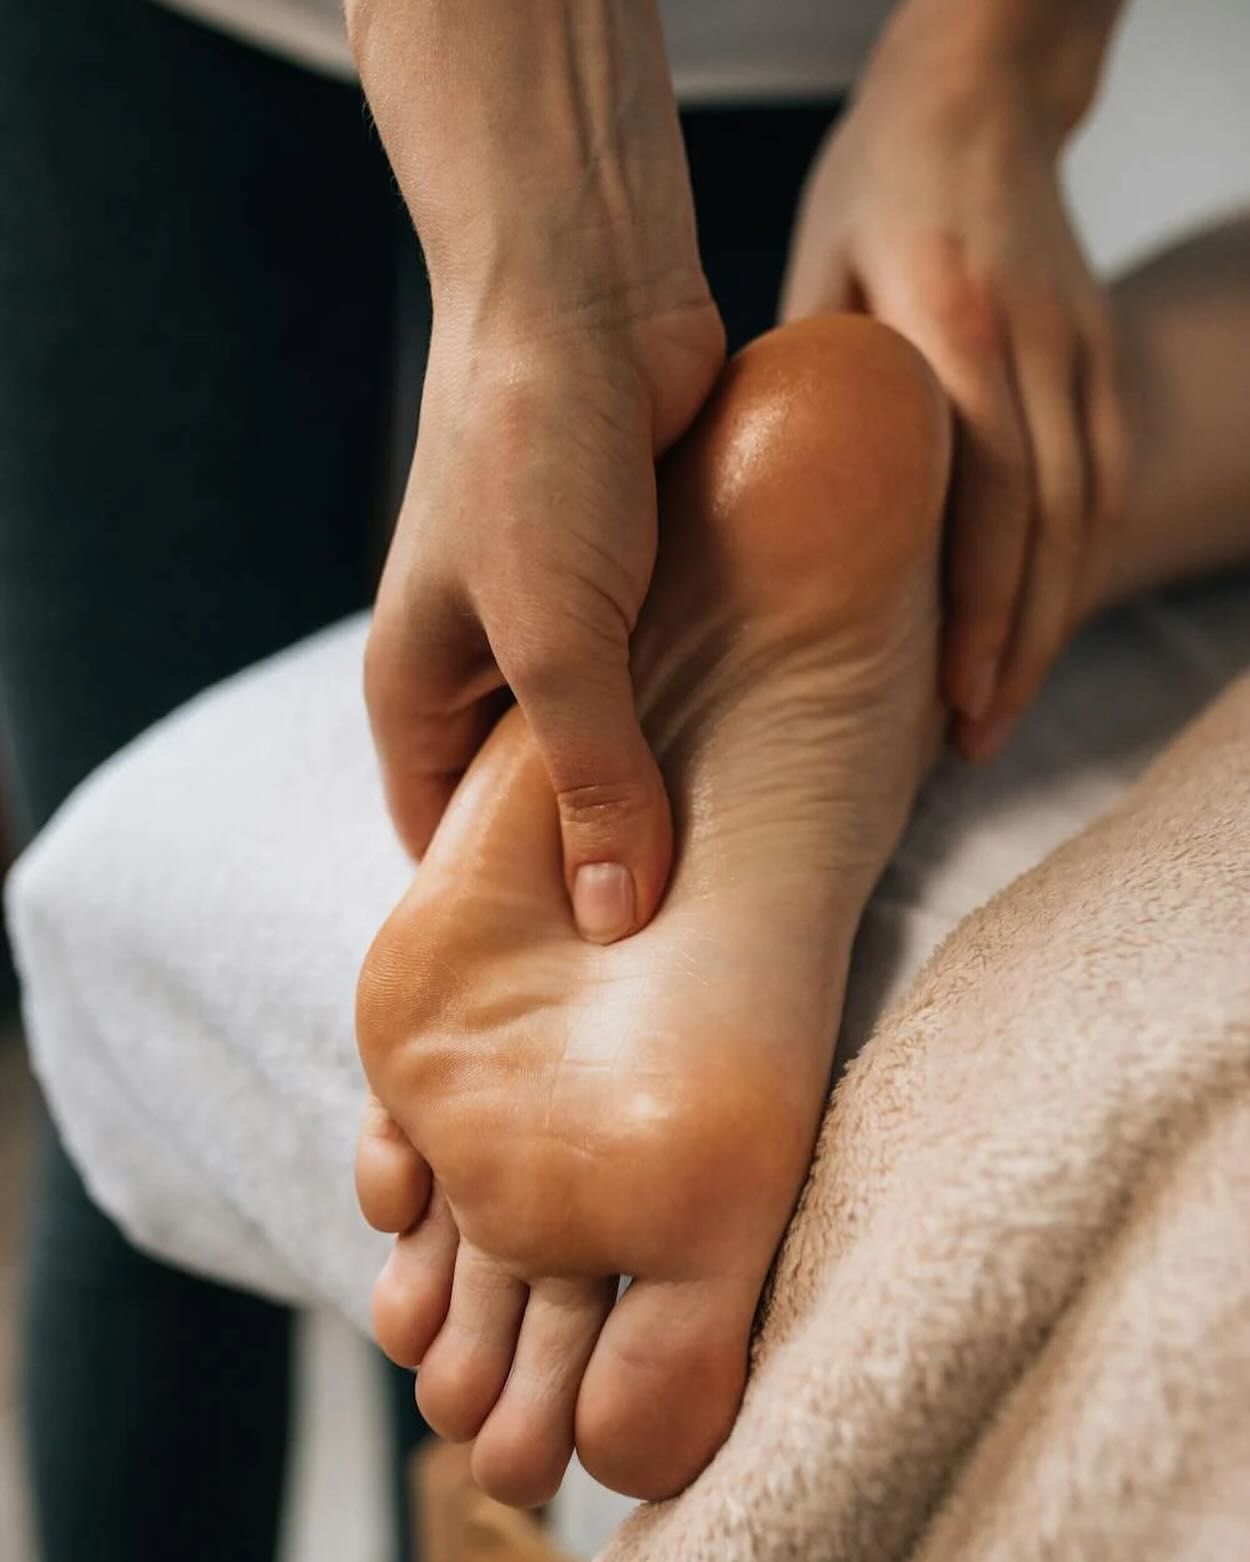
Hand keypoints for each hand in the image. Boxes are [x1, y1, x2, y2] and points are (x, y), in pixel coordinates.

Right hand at [365, 297, 724, 941]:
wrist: (590, 290)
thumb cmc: (529, 454)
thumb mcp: (553, 638)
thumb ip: (590, 775)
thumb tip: (621, 913)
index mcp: (417, 692)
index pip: (445, 843)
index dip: (506, 913)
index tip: (588, 983)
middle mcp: (484, 669)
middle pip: (537, 802)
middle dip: (601, 861)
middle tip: (686, 945)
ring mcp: (562, 626)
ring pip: (612, 742)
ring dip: (667, 788)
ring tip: (742, 875)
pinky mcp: (636, 586)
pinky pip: (668, 678)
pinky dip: (706, 716)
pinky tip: (770, 766)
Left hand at [782, 14, 1128, 757]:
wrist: (986, 92)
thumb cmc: (880, 180)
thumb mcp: (816, 267)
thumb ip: (805, 383)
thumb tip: (756, 496)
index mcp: (954, 322)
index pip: (986, 497)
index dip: (976, 610)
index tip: (952, 699)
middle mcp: (1034, 343)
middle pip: (1049, 527)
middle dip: (1016, 645)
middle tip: (976, 737)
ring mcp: (1083, 348)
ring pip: (1088, 514)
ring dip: (1049, 620)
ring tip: (1000, 706)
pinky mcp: (1100, 354)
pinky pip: (1101, 481)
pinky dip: (1072, 564)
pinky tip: (1033, 621)